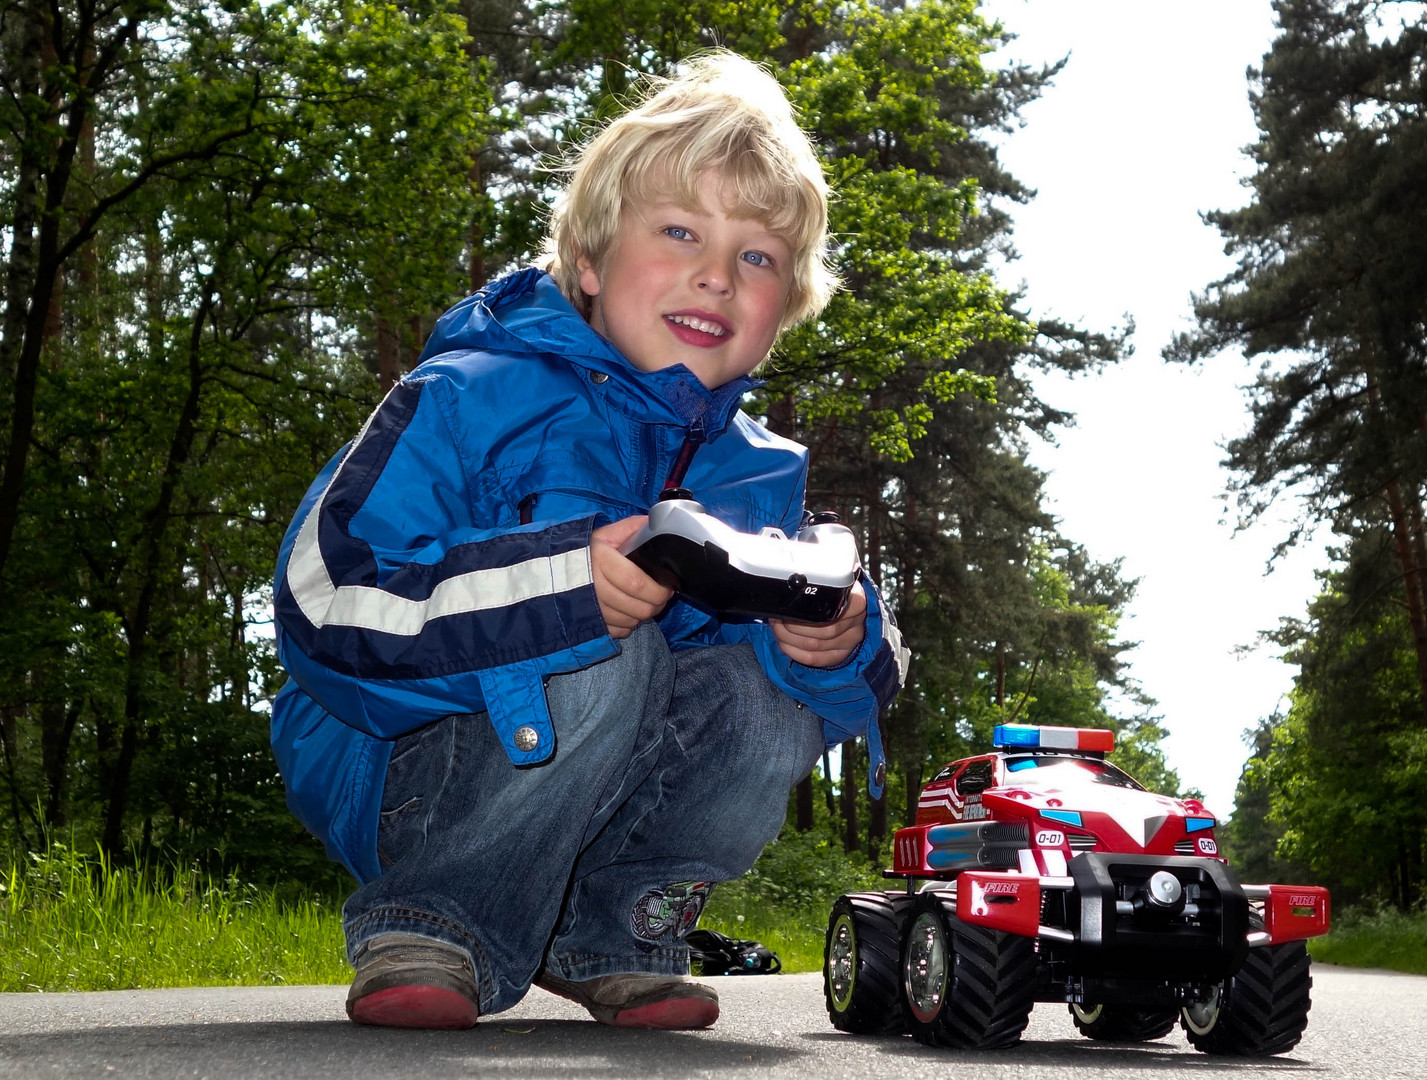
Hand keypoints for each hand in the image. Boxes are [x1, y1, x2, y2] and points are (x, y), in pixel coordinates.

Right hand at [591, 516, 674, 637]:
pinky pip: (618, 631)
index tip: (668, 586)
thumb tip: (657, 524)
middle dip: (657, 604)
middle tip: (661, 596)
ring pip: (630, 621)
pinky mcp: (590, 623)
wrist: (552, 571)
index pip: (637, 583)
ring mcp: (592, 609)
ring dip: (643, 614)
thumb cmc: (585, 551)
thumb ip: (631, 528)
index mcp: (602, 562)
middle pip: (638, 607)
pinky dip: (627, 624)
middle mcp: (596, 588)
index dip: (658, 589)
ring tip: (645, 602)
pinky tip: (627, 611)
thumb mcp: (605, 534)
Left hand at [770, 583, 867, 666]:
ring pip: (814, 646)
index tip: (789, 605)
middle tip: (778, 617)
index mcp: (856, 600)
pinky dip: (793, 651)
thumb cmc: (829, 594)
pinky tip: (783, 642)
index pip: (834, 608)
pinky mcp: (840, 655)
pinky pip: (813, 659)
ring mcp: (850, 641)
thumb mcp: (829, 581)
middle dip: (792, 625)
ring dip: (788, 638)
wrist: (843, 607)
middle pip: (823, 630)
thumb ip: (815, 581)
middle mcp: (856, 622)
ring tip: (777, 626)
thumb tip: (788, 581)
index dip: (806, 611)